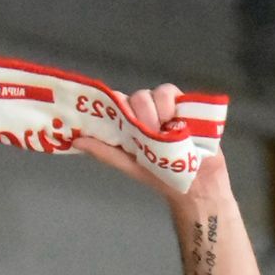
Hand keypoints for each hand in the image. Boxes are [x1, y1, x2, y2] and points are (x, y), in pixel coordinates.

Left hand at [71, 84, 233, 209]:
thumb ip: (105, 152)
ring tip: (167, 132)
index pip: (115, 103)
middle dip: (141, 117)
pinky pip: (170, 91)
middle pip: (134, 98)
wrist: (198, 182)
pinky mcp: (182, 103)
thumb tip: (76, 142)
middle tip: (152, 136)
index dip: (114, 107)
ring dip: (157, 113)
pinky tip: (177, 122)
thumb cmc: (162, 176)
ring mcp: (163, 107)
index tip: (119, 120)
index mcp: (129, 125)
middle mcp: (144, 112)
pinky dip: (171, 105)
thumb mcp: (129, 165)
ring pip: (152, 93)